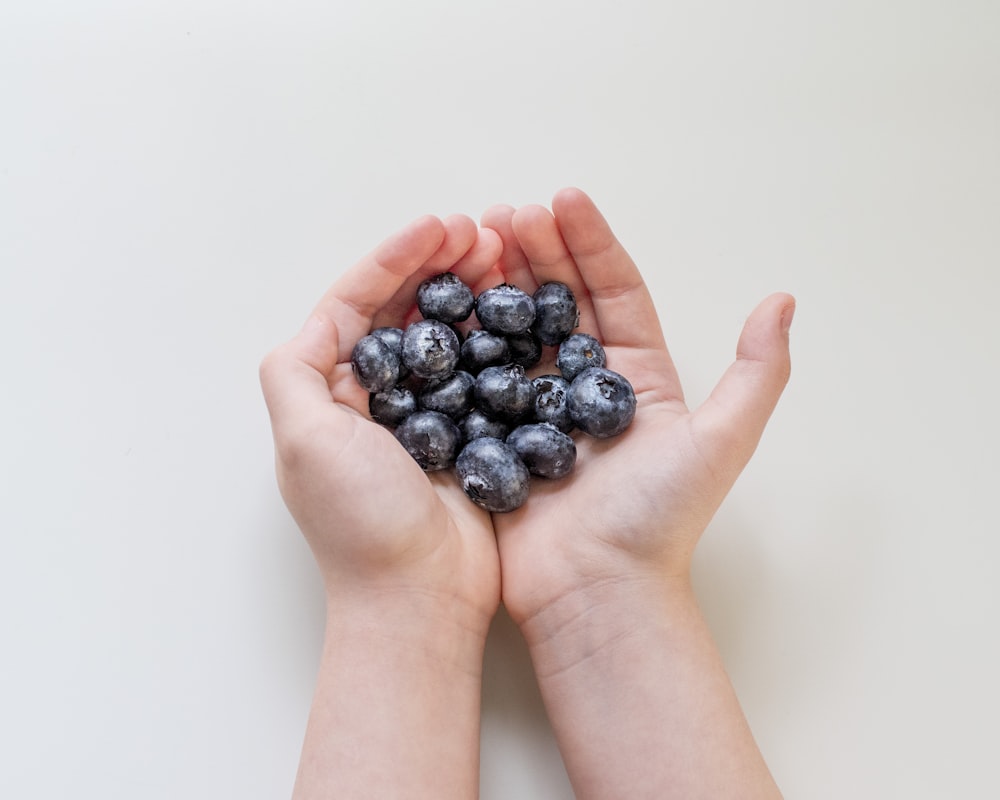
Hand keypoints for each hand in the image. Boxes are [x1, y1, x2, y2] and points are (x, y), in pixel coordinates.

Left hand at [259, 213, 502, 623]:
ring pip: (446, 333)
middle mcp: (372, 396)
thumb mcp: (305, 439)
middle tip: (484, 234)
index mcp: (328, 390)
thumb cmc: (361, 523)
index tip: (441, 225)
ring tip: (506, 257)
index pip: (356, 302)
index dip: (395, 258)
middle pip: (404, 309)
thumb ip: (293, 371)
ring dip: (471, 291)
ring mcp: (423, 414)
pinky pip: (482, 369)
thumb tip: (316, 320)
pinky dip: (499, 335)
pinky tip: (522, 310)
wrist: (422, 597)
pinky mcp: (466, 433)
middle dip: (439, 265)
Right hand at [481, 188, 794, 629]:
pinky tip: (442, 301)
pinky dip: (461, 336)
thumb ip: (757, 374)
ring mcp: (535, 407)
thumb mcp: (719, 442)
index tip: (562, 198)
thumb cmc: (656, 521)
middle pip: (559, 301)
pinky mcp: (495, 433)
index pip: (614, 291)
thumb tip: (783, 301)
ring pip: (514, 328)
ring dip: (495, 283)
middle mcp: (585, 385)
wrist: (595, 591)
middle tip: (503, 214)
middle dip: (534, 251)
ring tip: (470, 242)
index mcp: (636, 376)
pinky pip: (476, 374)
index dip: (589, 242)